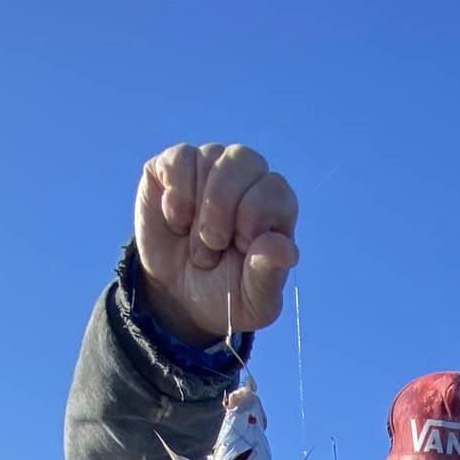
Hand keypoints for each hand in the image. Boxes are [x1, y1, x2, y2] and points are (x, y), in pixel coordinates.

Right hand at [134, 142, 298, 345]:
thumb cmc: (225, 296)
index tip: (240, 247)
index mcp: (274, 205)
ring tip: (194, 242)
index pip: (274, 187)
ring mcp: (210, 167)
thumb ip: (269, 276)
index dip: (253, 216)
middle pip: (243, 159)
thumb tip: (284, 248)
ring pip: (209, 158)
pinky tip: (175, 221)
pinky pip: (178, 160)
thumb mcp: (252, 301)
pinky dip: (175, 196)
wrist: (178, 299)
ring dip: (196, 210)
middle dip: (222, 208)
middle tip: (213, 244)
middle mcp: (246, 177)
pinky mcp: (175, 166)